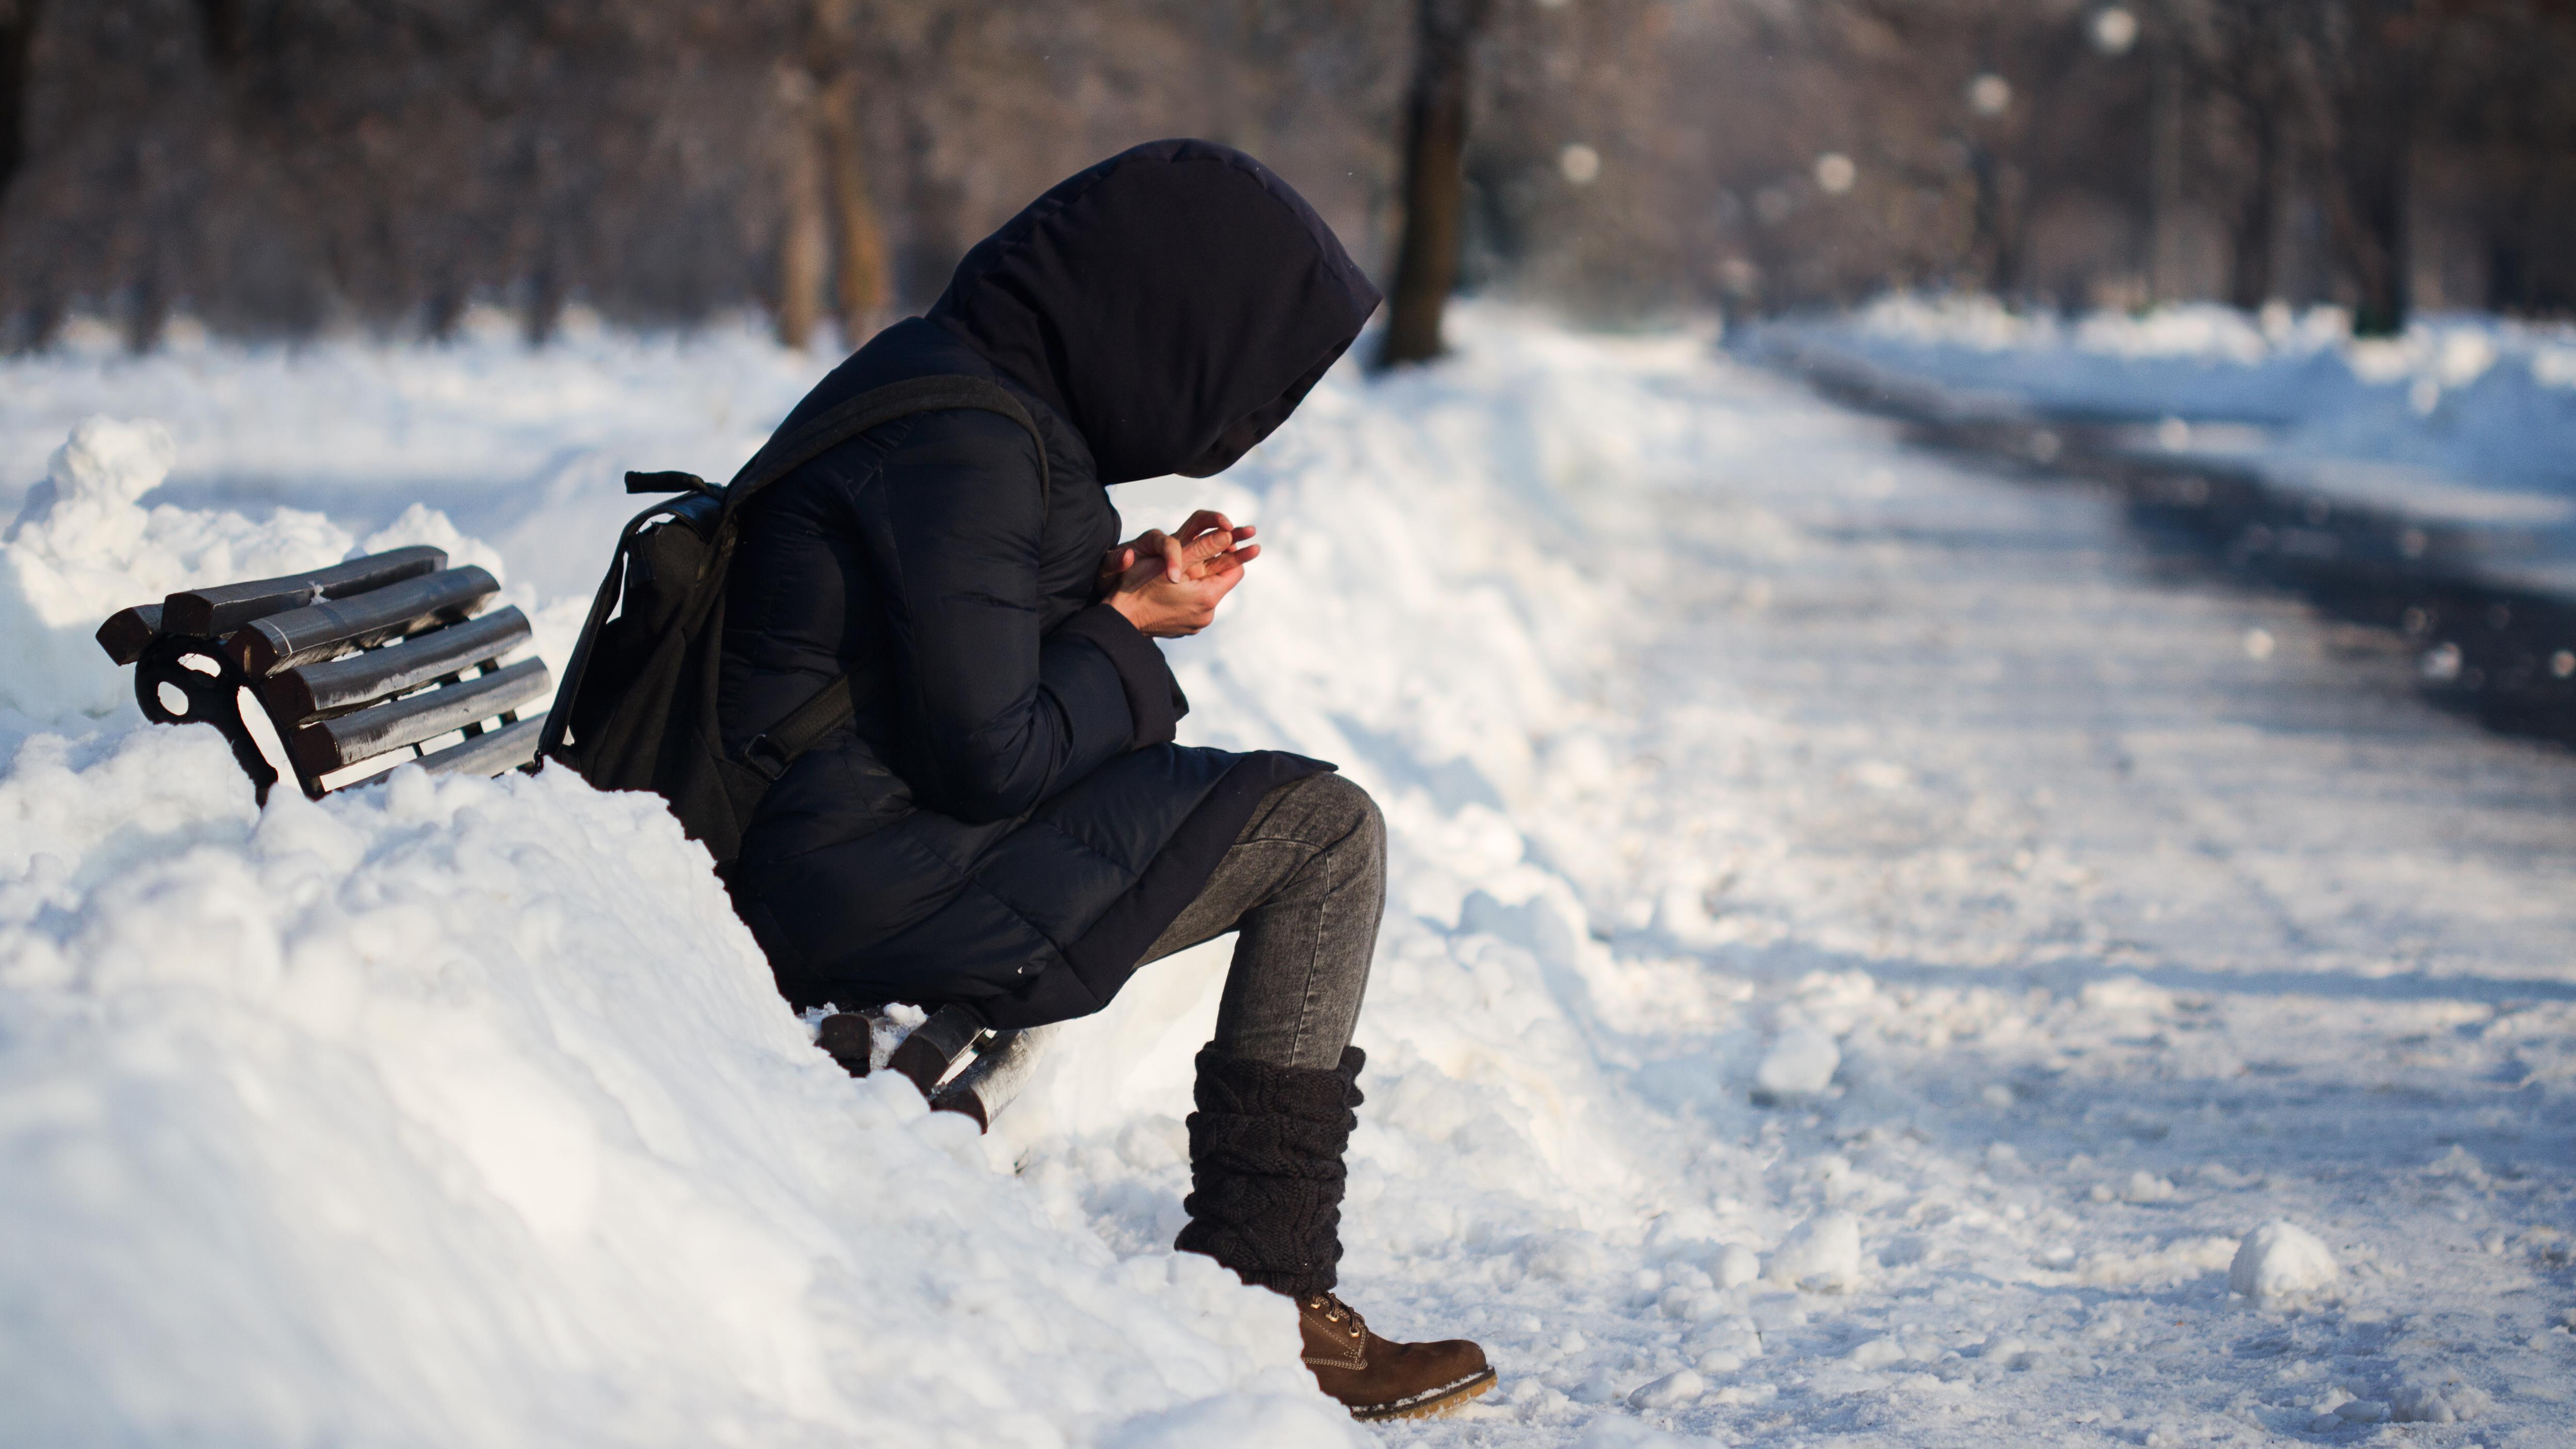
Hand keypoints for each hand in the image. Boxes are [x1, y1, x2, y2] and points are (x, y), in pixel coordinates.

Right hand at [1100, 510, 1260, 636]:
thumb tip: (1229, 536)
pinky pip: (1195, 607)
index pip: (1235, 570)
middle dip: (1212, 566)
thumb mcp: (1173, 561)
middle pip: (1221, 582)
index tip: (1220, 539)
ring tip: (1182, 568)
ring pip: (1207, 594)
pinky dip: (1189, 595)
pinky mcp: (1185, 629)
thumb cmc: (1140, 585)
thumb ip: (1203, 547)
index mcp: (1208, 597)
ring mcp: (1196, 625)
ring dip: (1199, 580)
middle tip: (1199, 550)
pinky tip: (1173, 587)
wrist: (1118, 619)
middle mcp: (1207, 615)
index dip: (1230, 552)